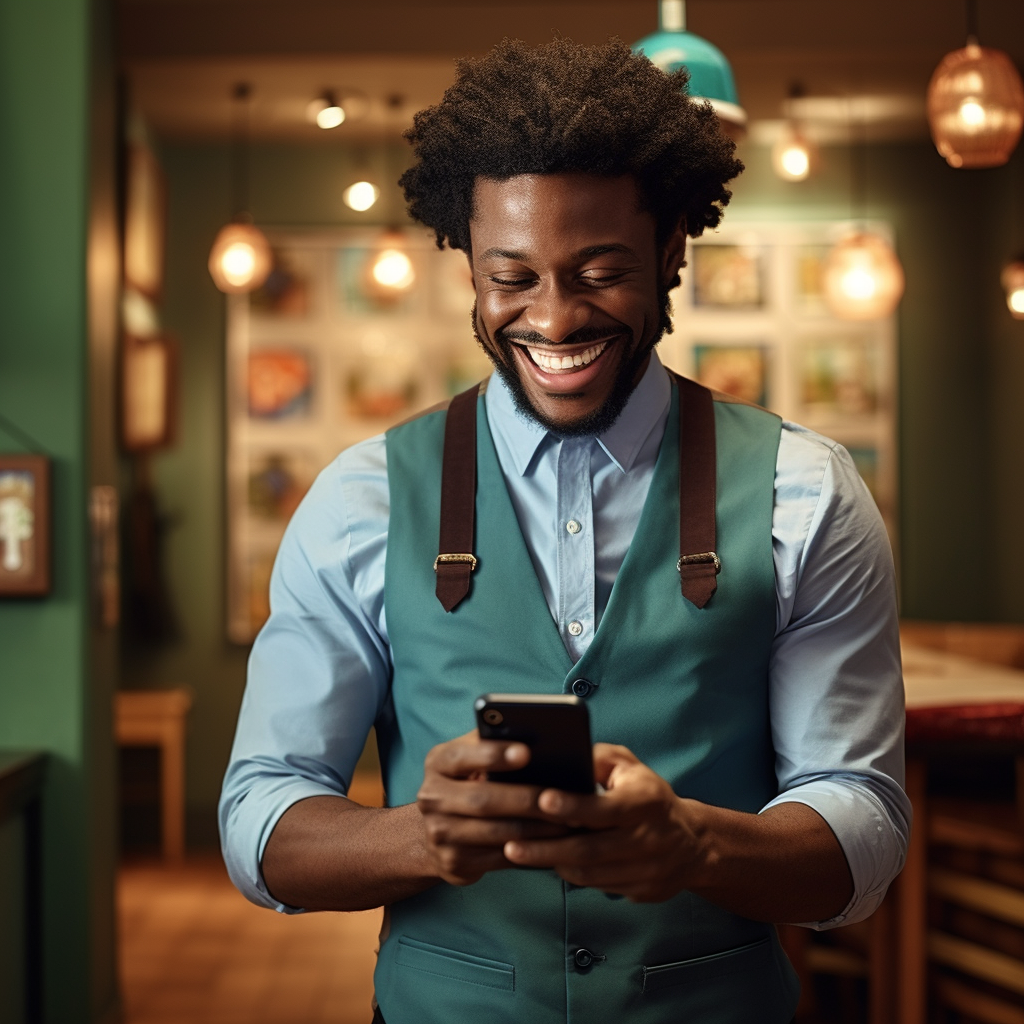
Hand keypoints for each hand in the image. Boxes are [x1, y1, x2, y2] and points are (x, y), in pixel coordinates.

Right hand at [416, 731, 572, 886]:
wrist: (436, 829)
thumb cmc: (469, 780)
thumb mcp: (471, 756)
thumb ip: (492, 742)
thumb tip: (535, 733)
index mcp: (437, 763)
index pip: (462, 756)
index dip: (493, 755)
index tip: (527, 752)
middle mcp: (430, 798)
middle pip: (483, 799)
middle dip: (526, 799)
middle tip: (563, 796)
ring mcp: (438, 833)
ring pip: (495, 832)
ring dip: (537, 829)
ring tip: (568, 821)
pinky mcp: (453, 862)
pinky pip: (499, 858)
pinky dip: (530, 852)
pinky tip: (554, 844)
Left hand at [502, 744, 701, 901]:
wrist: (693, 843)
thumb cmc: (649, 796)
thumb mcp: (631, 767)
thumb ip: (598, 759)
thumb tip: (564, 756)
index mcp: (646, 803)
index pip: (605, 808)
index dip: (573, 806)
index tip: (542, 800)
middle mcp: (647, 839)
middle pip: (589, 850)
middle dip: (546, 848)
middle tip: (511, 843)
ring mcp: (644, 870)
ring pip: (589, 874)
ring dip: (552, 864)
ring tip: (519, 853)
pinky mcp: (639, 891)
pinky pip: (596, 887)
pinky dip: (569, 875)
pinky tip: (546, 863)